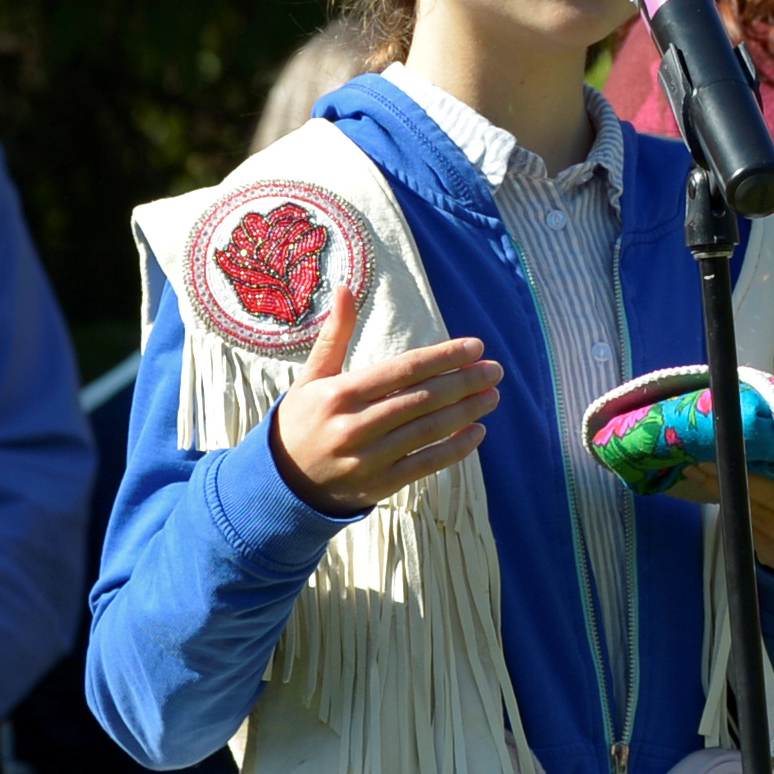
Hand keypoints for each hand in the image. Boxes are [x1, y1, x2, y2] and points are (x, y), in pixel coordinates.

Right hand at [271, 284, 499, 516]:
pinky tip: (477, 433)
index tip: (475, 346)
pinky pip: (423, 465)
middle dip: (463, 383)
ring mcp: (367, 459)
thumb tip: (345, 288)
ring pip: (426, 431)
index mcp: (339, 393)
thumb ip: (334, 335)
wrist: (278, 484)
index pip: (403, 370)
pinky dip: (454, 450)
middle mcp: (354, 426)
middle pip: (421, 400)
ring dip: (465, 413)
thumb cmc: (300, 421)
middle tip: (495, 370)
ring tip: (492, 396)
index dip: (443, 357)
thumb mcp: (310, 377)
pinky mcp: (377, 486)